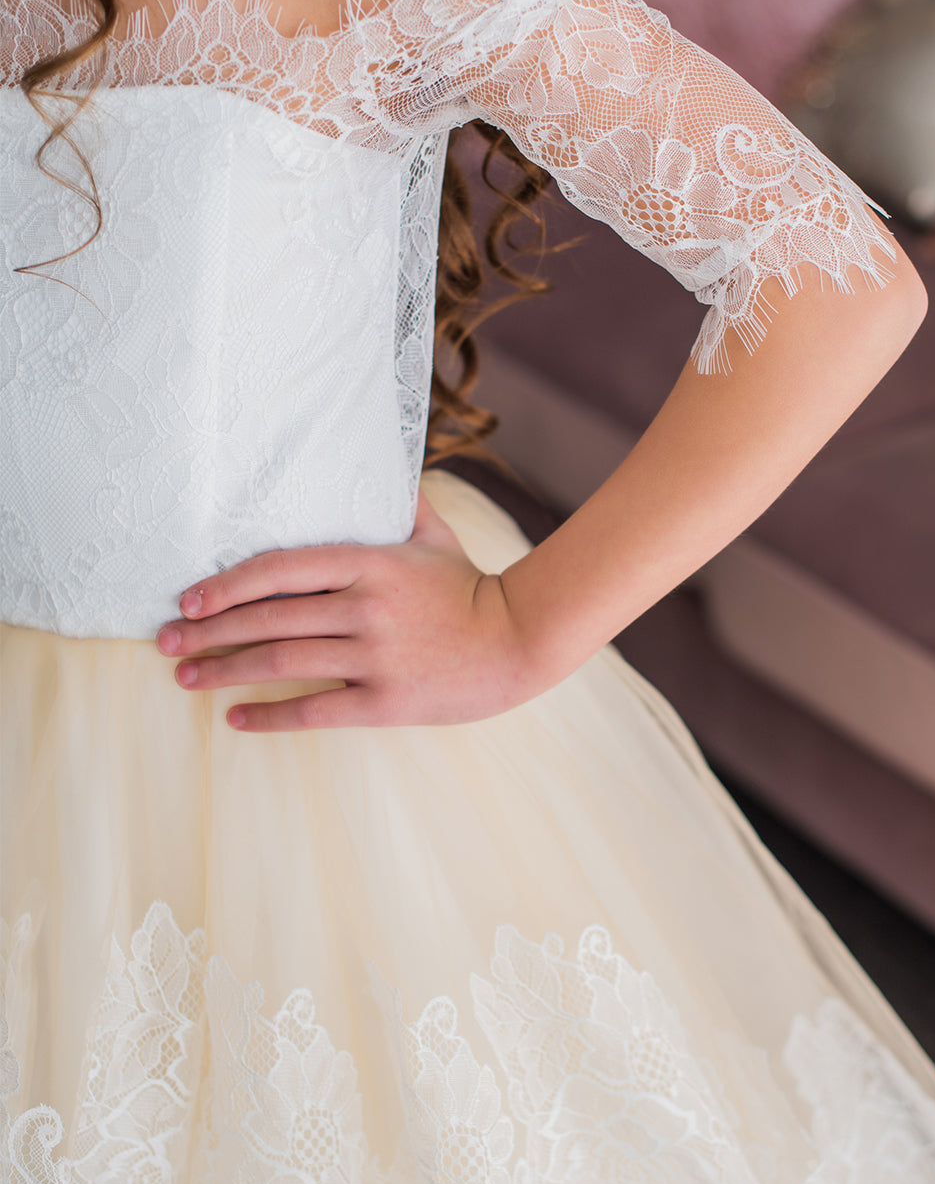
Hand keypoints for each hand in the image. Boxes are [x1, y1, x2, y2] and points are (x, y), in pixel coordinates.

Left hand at [154, 494, 538, 730]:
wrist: (519, 641)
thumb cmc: (471, 588)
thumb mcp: (435, 537)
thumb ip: (401, 504)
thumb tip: (383, 464)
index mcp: (370, 562)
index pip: (280, 568)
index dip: (227, 584)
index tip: (189, 600)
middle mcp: (366, 606)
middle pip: (269, 617)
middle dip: (208, 631)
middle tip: (165, 641)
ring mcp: (375, 655)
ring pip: (282, 660)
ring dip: (225, 670)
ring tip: (186, 676)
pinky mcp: (386, 700)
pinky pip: (315, 709)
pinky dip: (270, 715)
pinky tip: (236, 719)